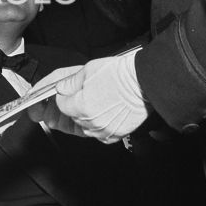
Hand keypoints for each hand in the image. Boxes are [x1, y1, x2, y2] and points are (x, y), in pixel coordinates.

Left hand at [29, 51, 147, 143]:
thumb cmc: (120, 75)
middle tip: (74, 97)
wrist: (145, 82)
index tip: (61, 92)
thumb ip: (69, 81)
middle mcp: (91, 122)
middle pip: (71, 116)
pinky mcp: (114, 135)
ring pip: (83, 126)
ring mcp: (103, 131)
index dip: (60, 96)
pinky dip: (95, 125)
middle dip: (70, 106)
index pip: (60, 104)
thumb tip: (60, 88)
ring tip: (89, 102)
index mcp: (81, 106)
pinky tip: (99, 112)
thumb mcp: (88, 70)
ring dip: (81, 116)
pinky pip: (97, 133)